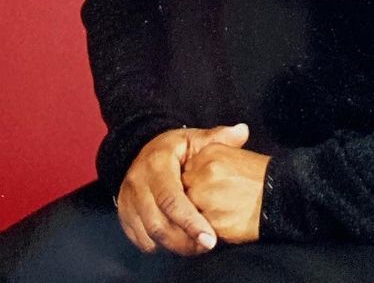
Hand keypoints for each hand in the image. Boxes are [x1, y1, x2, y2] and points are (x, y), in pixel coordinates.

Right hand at [116, 123, 245, 255]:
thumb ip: (219, 137)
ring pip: (149, 234)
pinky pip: (140, 239)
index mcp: (157, 163)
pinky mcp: (124, 215)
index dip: (191, 221)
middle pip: (158, 222)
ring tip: (197, 247)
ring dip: (173, 245)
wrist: (143, 151)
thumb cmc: (177, 149)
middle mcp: (138, 183)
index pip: (172, 199)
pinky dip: (159, 246)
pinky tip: (178, 242)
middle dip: (184, 240)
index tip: (211, 237)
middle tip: (207, 246)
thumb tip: (243, 132)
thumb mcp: (196, 138)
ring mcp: (128, 201)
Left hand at [182, 124, 268, 244]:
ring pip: (187, 212)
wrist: (281, 194)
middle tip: (208, 204)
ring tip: (215, 215)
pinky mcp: (209, 221)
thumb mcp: (236, 155)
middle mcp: (203, 173)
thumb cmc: (260, 176)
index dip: (193, 183)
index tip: (203, 189)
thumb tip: (191, 173)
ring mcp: (205, 198)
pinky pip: (196, 230)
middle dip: (191, 200)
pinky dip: (203, 231)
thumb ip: (210, 161)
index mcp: (209, 153)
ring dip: (195, 217)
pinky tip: (218, 224)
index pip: (185, 171)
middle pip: (183, 191)